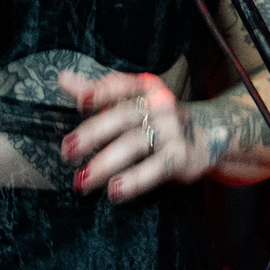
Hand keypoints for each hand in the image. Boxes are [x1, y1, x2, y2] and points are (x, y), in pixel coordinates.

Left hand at [58, 68, 216, 202]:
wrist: (206, 136)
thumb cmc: (157, 119)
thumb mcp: (132, 101)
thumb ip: (98, 92)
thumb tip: (64, 78)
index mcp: (146, 88)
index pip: (121, 85)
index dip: (101, 92)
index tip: (81, 101)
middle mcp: (160, 105)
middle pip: (123, 116)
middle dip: (93, 134)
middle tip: (68, 151)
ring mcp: (173, 130)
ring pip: (135, 144)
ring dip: (106, 162)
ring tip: (84, 179)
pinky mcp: (181, 156)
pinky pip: (155, 168)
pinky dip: (134, 180)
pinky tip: (115, 190)